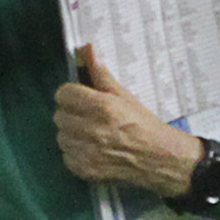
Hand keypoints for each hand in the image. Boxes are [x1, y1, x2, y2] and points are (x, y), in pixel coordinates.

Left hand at [52, 49, 206, 194]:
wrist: (159, 159)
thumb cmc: (144, 125)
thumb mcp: (125, 96)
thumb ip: (101, 74)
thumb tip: (87, 50)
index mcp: (102, 107)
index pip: (64, 94)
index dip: (72, 94)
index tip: (81, 98)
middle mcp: (92, 130)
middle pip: (59, 115)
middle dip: (72, 114)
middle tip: (89, 117)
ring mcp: (87, 152)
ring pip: (61, 136)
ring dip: (72, 134)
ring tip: (92, 134)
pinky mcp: (85, 170)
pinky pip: (66, 156)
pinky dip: (76, 153)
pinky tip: (92, 150)